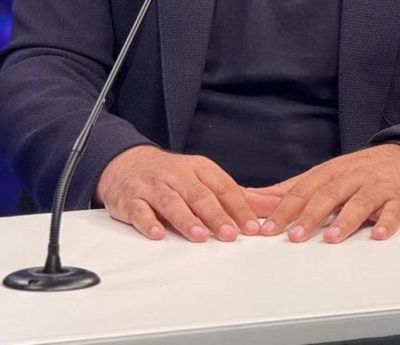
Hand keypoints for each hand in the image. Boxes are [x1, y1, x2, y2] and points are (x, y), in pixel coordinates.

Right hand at [95, 145, 260, 242]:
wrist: (127, 163)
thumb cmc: (172, 175)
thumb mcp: (203, 177)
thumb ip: (236, 195)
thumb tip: (272, 205)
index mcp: (198, 168)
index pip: (222, 186)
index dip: (238, 207)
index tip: (252, 227)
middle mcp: (177, 174)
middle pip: (199, 195)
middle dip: (216, 215)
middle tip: (231, 235)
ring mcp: (153, 186)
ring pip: (171, 201)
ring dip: (186, 219)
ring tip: (199, 236)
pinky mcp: (131, 199)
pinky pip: (139, 210)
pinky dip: (148, 222)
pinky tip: (157, 234)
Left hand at [252, 144, 399, 243]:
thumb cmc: (361, 171)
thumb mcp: (327, 174)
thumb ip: (295, 189)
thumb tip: (257, 200)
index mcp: (331, 172)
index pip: (303, 189)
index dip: (284, 208)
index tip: (267, 228)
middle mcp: (352, 177)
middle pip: (328, 194)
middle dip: (309, 215)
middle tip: (293, 236)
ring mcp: (377, 187)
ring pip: (360, 201)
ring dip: (345, 220)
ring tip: (331, 238)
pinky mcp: (399, 199)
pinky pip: (393, 211)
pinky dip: (386, 223)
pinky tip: (379, 235)